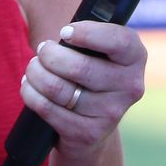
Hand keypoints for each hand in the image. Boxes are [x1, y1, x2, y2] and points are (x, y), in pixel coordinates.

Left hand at [19, 22, 146, 158]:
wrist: (93, 129)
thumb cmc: (91, 76)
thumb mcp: (102, 54)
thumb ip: (91, 36)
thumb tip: (63, 32)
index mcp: (135, 58)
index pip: (119, 41)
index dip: (88, 33)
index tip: (64, 32)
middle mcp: (130, 86)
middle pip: (80, 67)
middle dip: (50, 55)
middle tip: (42, 50)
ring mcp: (110, 113)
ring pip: (58, 88)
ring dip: (36, 73)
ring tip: (33, 68)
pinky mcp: (87, 133)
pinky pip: (48, 108)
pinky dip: (31, 94)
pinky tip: (29, 86)